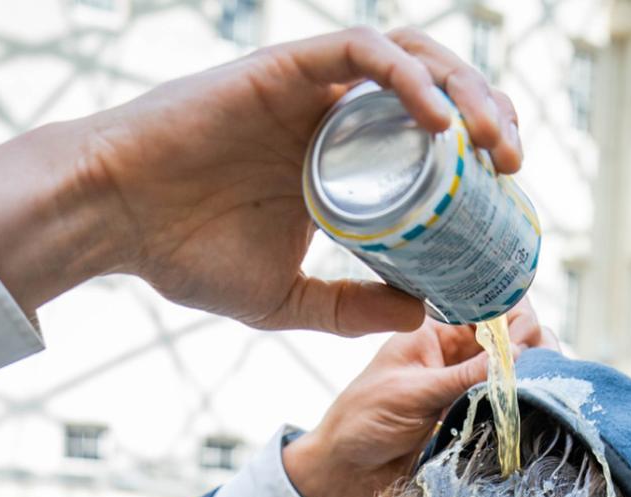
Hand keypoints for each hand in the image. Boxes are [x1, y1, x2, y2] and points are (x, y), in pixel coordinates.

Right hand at [0, 28, 520, 331]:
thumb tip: (426, 312)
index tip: (507, 197)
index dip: (475, 158)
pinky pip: (360, 49)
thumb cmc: (186, 255)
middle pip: (432, 92)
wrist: (115, 219)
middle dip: (486, 117)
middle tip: (515, 165)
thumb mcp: (290, 300)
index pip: (424, 142)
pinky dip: (406, 77)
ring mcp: (311, 89)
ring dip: (463, 91)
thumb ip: (355, 306)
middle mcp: (332, 117)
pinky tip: (436, 118)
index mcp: (337, 163)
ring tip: (495, 140)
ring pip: (410, 59)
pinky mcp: (285, 67)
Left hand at [284, 300, 554, 496]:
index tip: (521, 343)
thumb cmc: (364, 421)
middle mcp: (456, 352)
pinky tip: (537, 406)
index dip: (513, 316)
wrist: (348, 472)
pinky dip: (527, 402)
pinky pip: (509, 403)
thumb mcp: (412, 392)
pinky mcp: (474, 416)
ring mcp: (468, 385)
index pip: (488, 305)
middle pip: (513, 335)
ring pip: (517, 369)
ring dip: (536, 373)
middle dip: (533, 343)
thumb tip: (517, 356)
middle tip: (541, 366)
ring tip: (545, 387)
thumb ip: (464, 376)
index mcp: (435, 330)